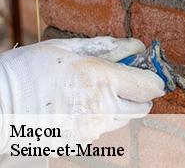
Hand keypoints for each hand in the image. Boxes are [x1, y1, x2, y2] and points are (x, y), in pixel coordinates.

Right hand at [0, 37, 164, 114]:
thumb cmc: (29, 70)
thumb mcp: (68, 48)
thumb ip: (109, 47)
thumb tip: (137, 46)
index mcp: (102, 80)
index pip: (151, 86)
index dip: (152, 77)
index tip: (144, 69)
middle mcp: (102, 108)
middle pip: (143, 107)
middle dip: (139, 93)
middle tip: (122, 79)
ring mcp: (91, 129)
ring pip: (123, 119)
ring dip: (119, 105)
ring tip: (93, 91)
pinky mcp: (80, 142)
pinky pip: (102, 129)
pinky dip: (99, 117)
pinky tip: (77, 105)